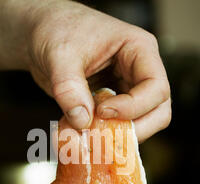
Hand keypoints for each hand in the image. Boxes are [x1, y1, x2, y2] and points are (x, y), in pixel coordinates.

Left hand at [24, 0, 170, 141]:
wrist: (41, 32)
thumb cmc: (57, 30)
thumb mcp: (60, 55)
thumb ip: (70, 88)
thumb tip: (82, 121)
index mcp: (139, 49)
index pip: (155, 87)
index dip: (133, 107)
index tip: (102, 111)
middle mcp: (139, 70)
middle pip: (158, 111)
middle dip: (134, 129)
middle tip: (104, 137)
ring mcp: (127, 88)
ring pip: (141, 123)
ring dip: (117, 136)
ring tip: (88, 137)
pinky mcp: (112, 102)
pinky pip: (118, 125)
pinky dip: (102, 135)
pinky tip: (80, 134)